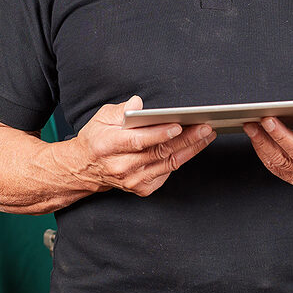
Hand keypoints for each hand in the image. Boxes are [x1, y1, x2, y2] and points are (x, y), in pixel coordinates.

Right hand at [69, 96, 214, 196]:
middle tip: (205, 127)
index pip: (138, 141)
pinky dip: (182, 159)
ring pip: (168, 163)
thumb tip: (137, 104)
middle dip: (186, 139)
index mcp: (109, 146)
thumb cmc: (96, 139)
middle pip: (159, 152)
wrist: (85, 168)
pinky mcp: (141, 188)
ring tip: (206, 134)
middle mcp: (122, 166)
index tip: (178, 126)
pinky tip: (194, 146)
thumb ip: (121, 110)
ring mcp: (132, 180)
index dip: (159, 134)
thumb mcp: (102, 118)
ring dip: (191, 149)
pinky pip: (167, 172)